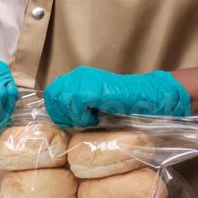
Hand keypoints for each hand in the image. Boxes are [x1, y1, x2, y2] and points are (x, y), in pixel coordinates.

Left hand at [44, 66, 189, 127]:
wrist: (147, 98)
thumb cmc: (122, 105)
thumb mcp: (93, 104)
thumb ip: (75, 105)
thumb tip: (58, 118)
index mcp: (75, 78)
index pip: (50, 94)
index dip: (57, 111)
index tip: (71, 122)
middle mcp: (77, 75)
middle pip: (52, 96)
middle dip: (63, 114)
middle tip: (82, 122)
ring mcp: (85, 79)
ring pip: (61, 99)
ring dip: (74, 115)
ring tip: (91, 120)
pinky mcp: (93, 87)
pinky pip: (74, 102)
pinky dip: (82, 115)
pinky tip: (96, 119)